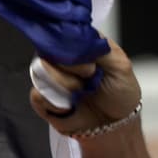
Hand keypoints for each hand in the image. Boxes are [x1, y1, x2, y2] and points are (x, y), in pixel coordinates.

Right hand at [28, 37, 142, 136]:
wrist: (116, 124)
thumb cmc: (120, 92)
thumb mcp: (120, 64)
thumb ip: (101, 46)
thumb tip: (80, 35)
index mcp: (77, 44)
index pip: (62, 32)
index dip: (74, 47)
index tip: (92, 63)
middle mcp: (59, 57)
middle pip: (49, 50)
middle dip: (74, 68)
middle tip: (91, 77)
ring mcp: (49, 77)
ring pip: (41, 72)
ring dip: (66, 86)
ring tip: (82, 92)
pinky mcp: (42, 98)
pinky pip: (37, 95)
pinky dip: (56, 104)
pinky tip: (71, 106)